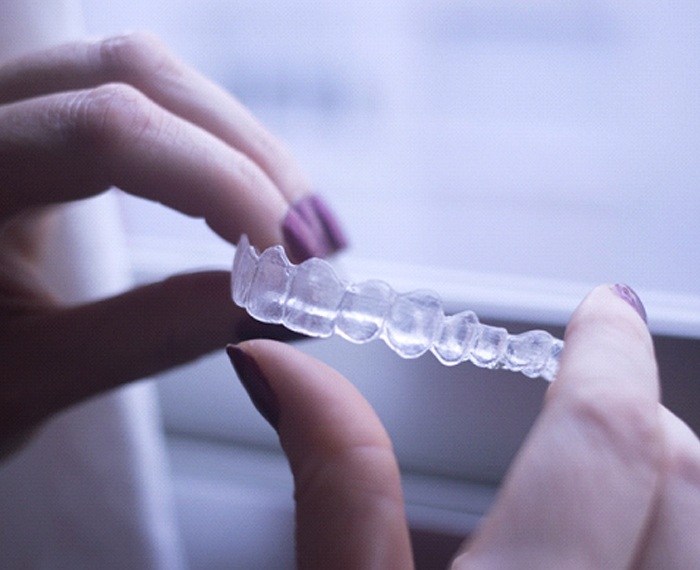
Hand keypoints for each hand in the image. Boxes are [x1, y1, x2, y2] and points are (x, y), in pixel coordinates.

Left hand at [0, 33, 344, 454]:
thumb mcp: (28, 381)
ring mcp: (1, 107)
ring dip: (237, 142)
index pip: (104, 131)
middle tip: (313, 239)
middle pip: (135, 73)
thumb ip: (150, 335)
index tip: (290, 263)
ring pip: (141, 71)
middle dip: (249, 155)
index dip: (222, 183)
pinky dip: (205, 142)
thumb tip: (272, 304)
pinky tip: (242, 193)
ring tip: (290, 221)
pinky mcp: (31, 119)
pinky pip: (133, 96)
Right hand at [228, 284, 699, 568]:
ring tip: (610, 461)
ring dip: (666, 473)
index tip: (604, 307)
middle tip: (595, 390)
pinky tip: (619, 534)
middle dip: (638, 412)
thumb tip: (280, 364)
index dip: (610, 353)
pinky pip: (690, 563)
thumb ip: (331, 482)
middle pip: (683, 476)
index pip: (609, 440)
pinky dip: (671, 530)